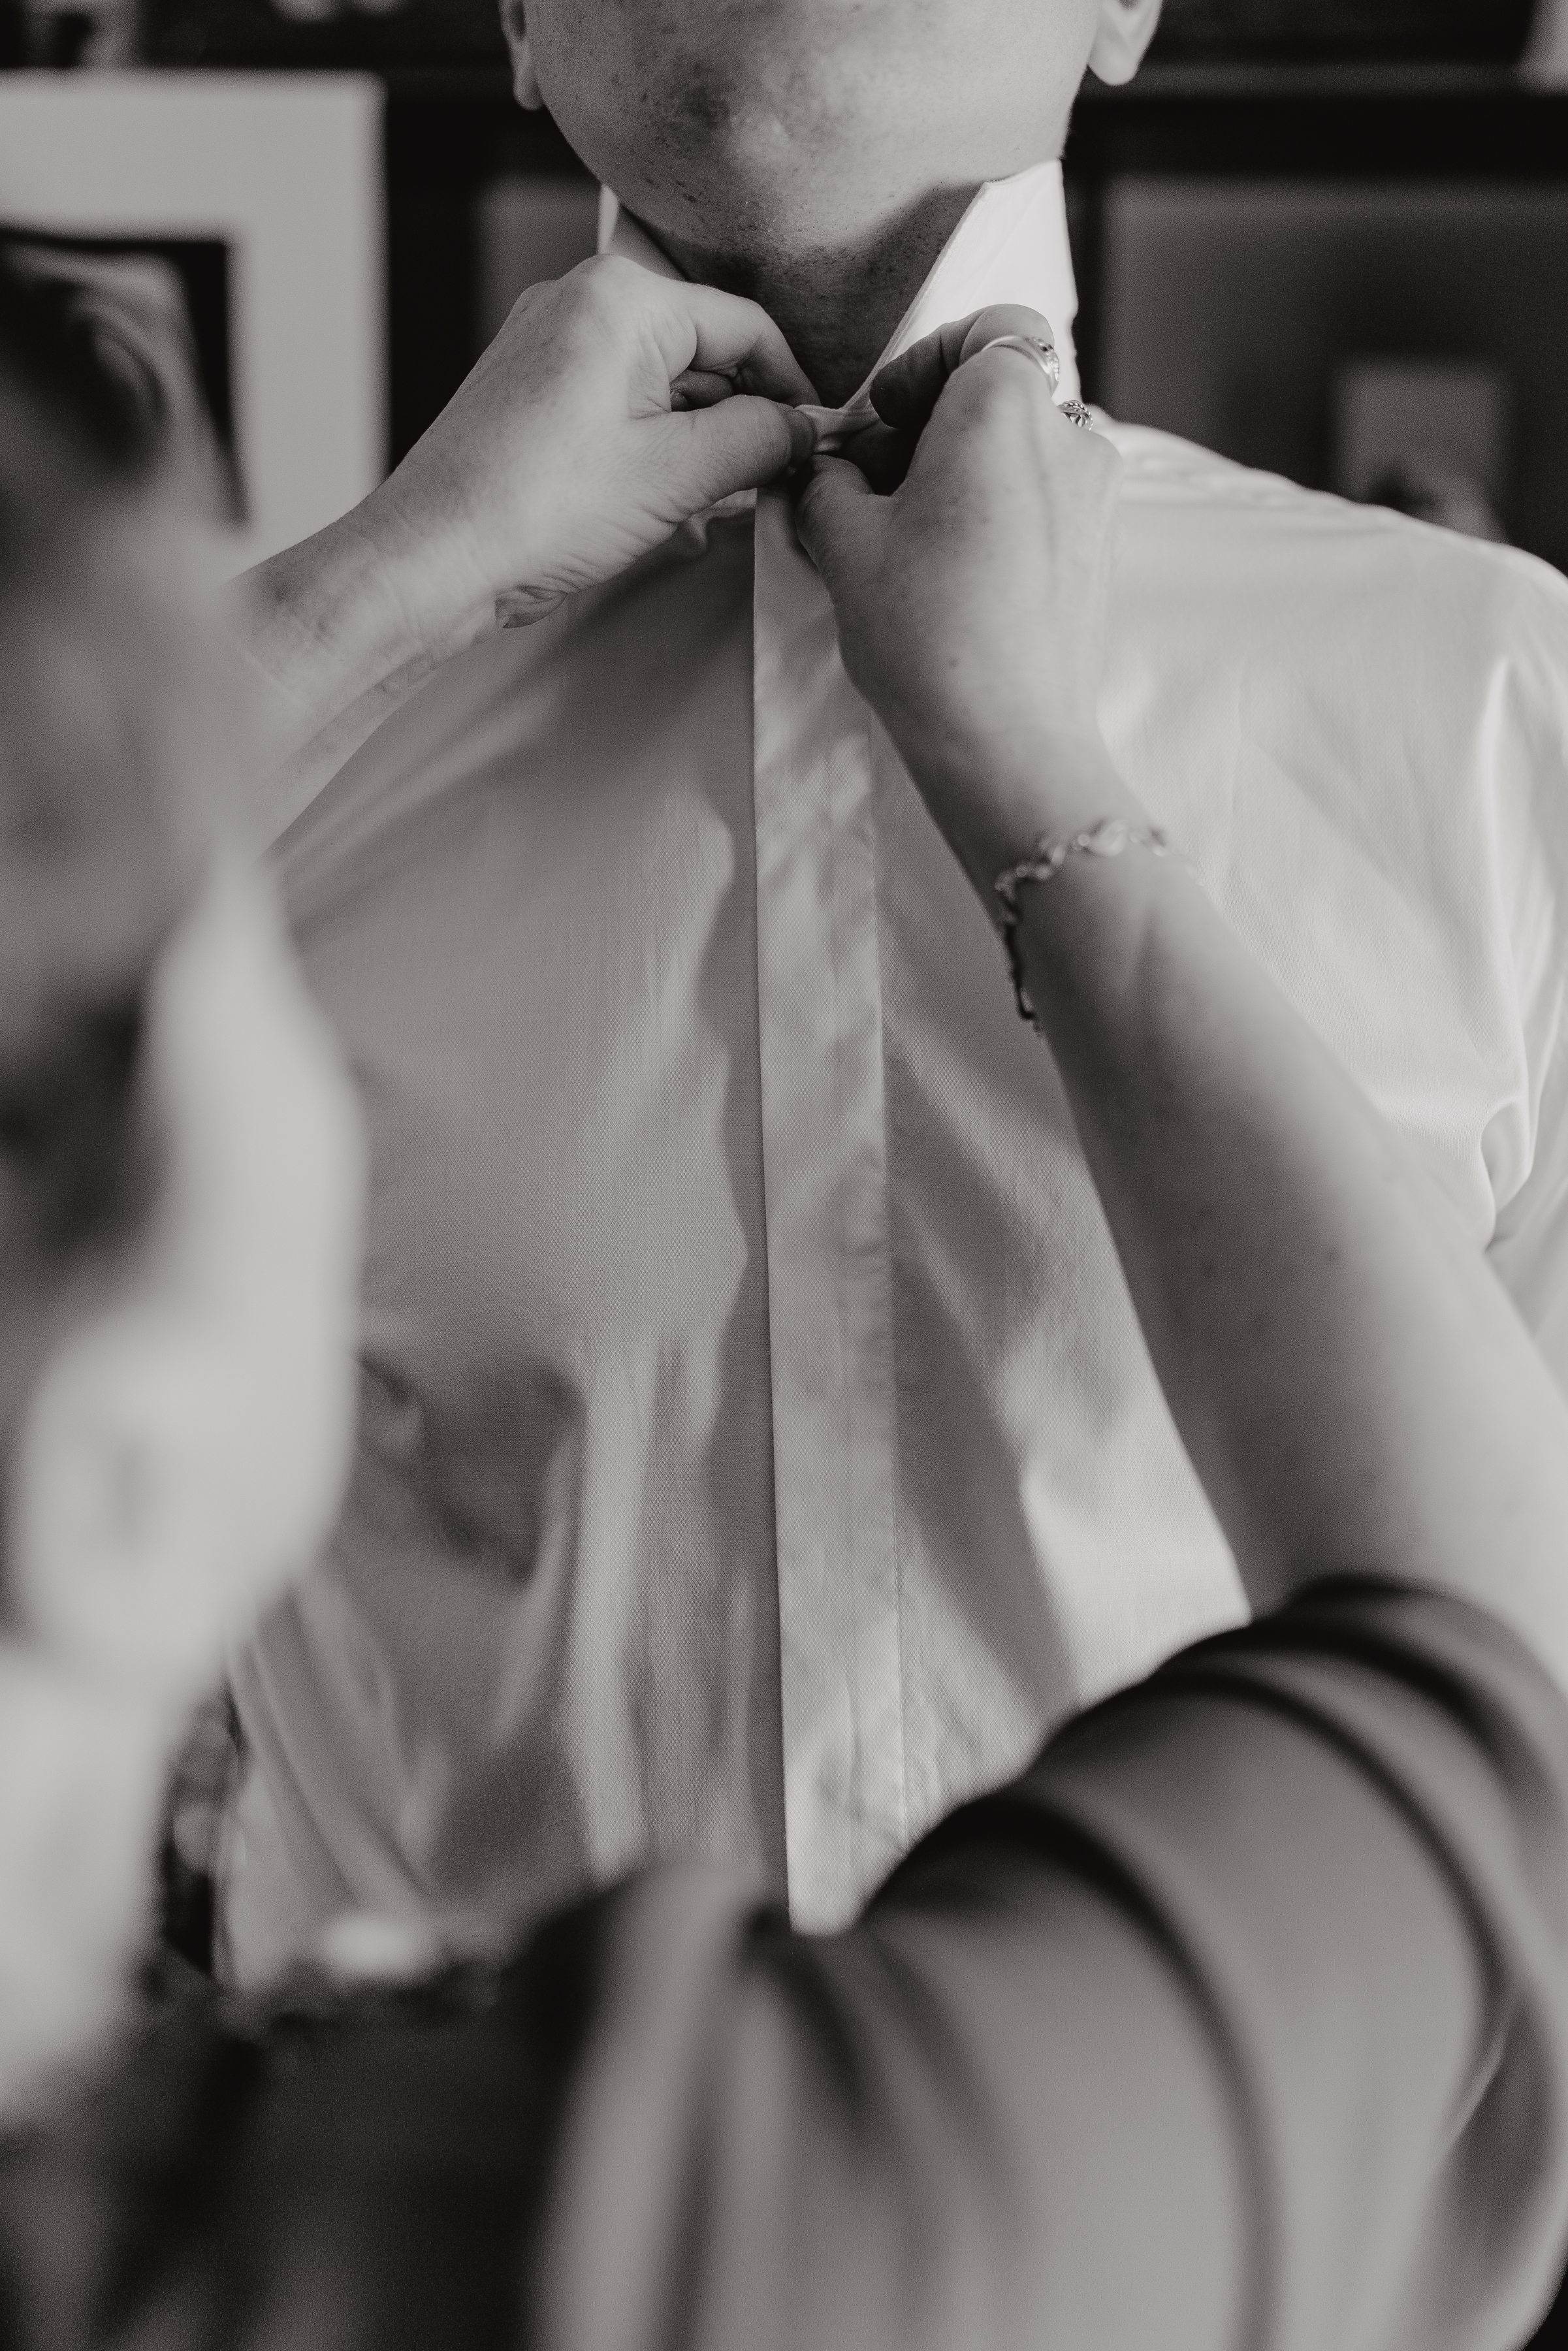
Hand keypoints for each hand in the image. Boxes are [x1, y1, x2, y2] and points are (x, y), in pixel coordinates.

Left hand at [368, 254, 817, 643]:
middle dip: (740, 424)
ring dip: (698, 451)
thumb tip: (801, 431)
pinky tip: (665, 518)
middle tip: (767, 488)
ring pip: (662, 390)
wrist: (433, 559)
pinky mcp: (533, 395)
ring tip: (709, 514)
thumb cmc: (535, 510)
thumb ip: (756, 442)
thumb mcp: (675, 475)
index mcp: (620, 298)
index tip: (817, 441)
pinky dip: (653, 457)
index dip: (792, 388)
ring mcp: (550, 348)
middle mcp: (580, 304)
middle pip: (703, 355)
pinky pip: (620, 413)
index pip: (745, 328)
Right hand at [793, 307, 1132, 896]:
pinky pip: (1041, 506)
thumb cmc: (926, 631)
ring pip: (1021, 454)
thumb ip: (828, 484)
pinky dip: (995, 518)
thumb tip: (827, 472)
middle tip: (873, 486)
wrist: (1006, 741)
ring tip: (902, 541)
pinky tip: (946, 577)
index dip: (926, 363)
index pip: (987, 329)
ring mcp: (1095, 500)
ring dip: (962, 477)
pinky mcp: (1098, 556)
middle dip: (933, 428)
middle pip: (1001, 395)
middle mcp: (1069, 437)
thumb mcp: (844, 543)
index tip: (884, 417)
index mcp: (1007, 405)